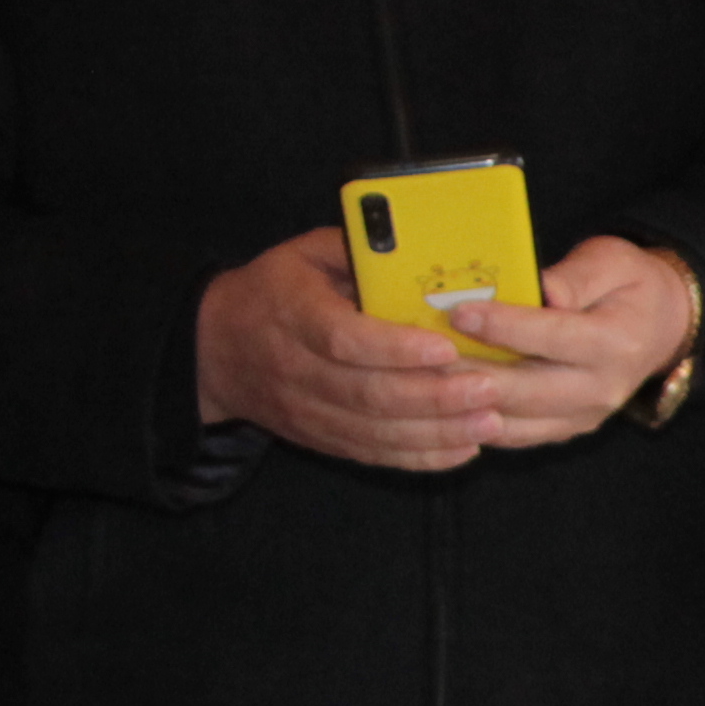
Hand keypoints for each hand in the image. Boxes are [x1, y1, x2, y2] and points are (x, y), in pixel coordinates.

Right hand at [194, 230, 499, 470]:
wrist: (215, 349)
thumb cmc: (273, 292)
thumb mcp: (304, 255)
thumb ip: (357, 250)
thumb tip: (419, 248)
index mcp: (295, 316)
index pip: (345, 339)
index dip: (396, 348)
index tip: (445, 346)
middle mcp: (299, 370)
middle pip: (369, 394)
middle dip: (434, 396)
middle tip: (490, 389)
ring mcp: (308, 411)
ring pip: (375, 432)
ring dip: (437, 432)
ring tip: (489, 423)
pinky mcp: (320, 437)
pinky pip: (372, 454)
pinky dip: (419, 457)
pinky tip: (462, 450)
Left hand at [437, 233, 698, 451]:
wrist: (660, 329)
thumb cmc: (629, 287)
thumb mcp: (613, 261)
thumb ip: (576, 276)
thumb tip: (542, 291)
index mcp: (616, 343)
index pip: (552, 336)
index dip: (503, 326)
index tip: (458, 311)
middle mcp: (601, 388)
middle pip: (524, 389)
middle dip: (468, 371)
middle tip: (421, 354)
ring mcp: (583, 416)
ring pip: (512, 420)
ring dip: (463, 403)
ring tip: (422, 378)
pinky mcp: (566, 430)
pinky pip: (513, 435)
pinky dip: (474, 421)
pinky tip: (443, 401)